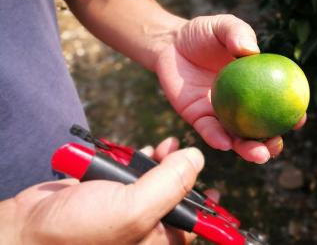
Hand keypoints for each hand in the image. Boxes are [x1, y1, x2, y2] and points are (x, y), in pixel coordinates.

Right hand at [5, 138, 215, 244]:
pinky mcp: (111, 191)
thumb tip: (196, 158)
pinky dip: (139, 160)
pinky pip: (134, 173)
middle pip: (175, 197)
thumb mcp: (134, 209)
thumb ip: (170, 184)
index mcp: (157, 239)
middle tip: (184, 154)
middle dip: (182, 174)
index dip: (208, 210)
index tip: (217, 193)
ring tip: (164, 148)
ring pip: (155, 180)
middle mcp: (145, 226)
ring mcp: (127, 207)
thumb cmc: (81, 231)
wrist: (32, 227)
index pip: (193, 226)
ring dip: (161, 162)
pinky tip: (142, 152)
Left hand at [156, 14, 305, 163]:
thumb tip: (252, 50)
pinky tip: (225, 143)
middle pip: (258, 129)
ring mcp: (217, 112)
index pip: (275, 103)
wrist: (170, 43)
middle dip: (270, 143)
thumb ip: (236, 32)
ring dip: (247, 149)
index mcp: (251, 84)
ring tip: (258, 155)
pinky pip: (208, 130)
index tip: (300, 119)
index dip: (289, 113)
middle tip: (276, 146)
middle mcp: (237, 104)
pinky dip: (217, 138)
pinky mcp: (196, 117)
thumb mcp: (221, 26)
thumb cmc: (200, 34)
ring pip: (234, 137)